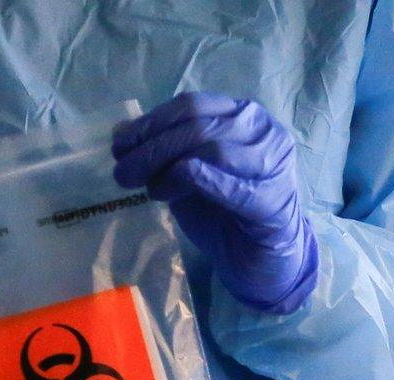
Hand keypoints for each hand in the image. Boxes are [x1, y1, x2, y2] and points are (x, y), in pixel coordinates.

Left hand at [112, 94, 318, 314]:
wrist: (264, 260)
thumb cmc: (227, 213)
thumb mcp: (189, 175)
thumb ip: (165, 151)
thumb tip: (121, 132)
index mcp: (244, 116)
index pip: (193, 106)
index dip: (152, 122)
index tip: (120, 144)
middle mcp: (264, 133)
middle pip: (199, 125)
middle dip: (153, 145)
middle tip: (123, 170)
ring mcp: (272, 166)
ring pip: (213, 149)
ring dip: (167, 164)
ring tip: (146, 187)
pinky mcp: (272, 202)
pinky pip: (230, 185)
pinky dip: (193, 182)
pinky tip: (163, 191)